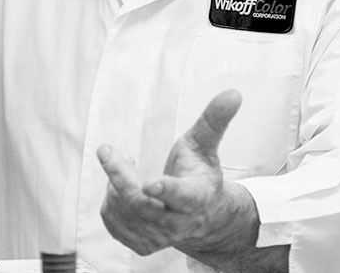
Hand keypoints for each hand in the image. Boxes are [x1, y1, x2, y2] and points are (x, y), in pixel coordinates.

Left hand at [97, 90, 258, 257]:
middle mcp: (178, 223)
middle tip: (107, 150)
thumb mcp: (206, 146)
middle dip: (119, 175)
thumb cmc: (199, 175)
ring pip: (121, 209)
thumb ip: (215, 120)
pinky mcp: (141, 244)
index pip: (181, 196)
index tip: (150, 183)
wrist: (201, 217)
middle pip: (138, 202)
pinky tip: (122, 189)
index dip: (165, 190)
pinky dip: (111, 200)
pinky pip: (111, 219)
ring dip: (116, 183)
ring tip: (127, 168)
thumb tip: (233, 93)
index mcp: (196, 197)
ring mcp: (159, 237)